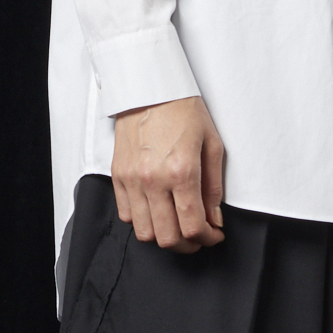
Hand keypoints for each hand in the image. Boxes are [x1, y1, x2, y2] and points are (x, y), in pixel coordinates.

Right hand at [112, 95, 226, 250]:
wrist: (149, 88)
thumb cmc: (182, 110)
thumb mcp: (212, 144)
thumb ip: (213, 187)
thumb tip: (214, 217)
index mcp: (181, 172)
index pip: (193, 227)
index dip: (207, 239)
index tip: (213, 235)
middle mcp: (153, 180)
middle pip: (168, 238)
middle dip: (188, 245)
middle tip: (198, 236)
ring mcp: (132, 180)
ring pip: (144, 233)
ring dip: (163, 236)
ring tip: (176, 226)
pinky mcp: (118, 176)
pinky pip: (127, 215)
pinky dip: (143, 221)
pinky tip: (157, 211)